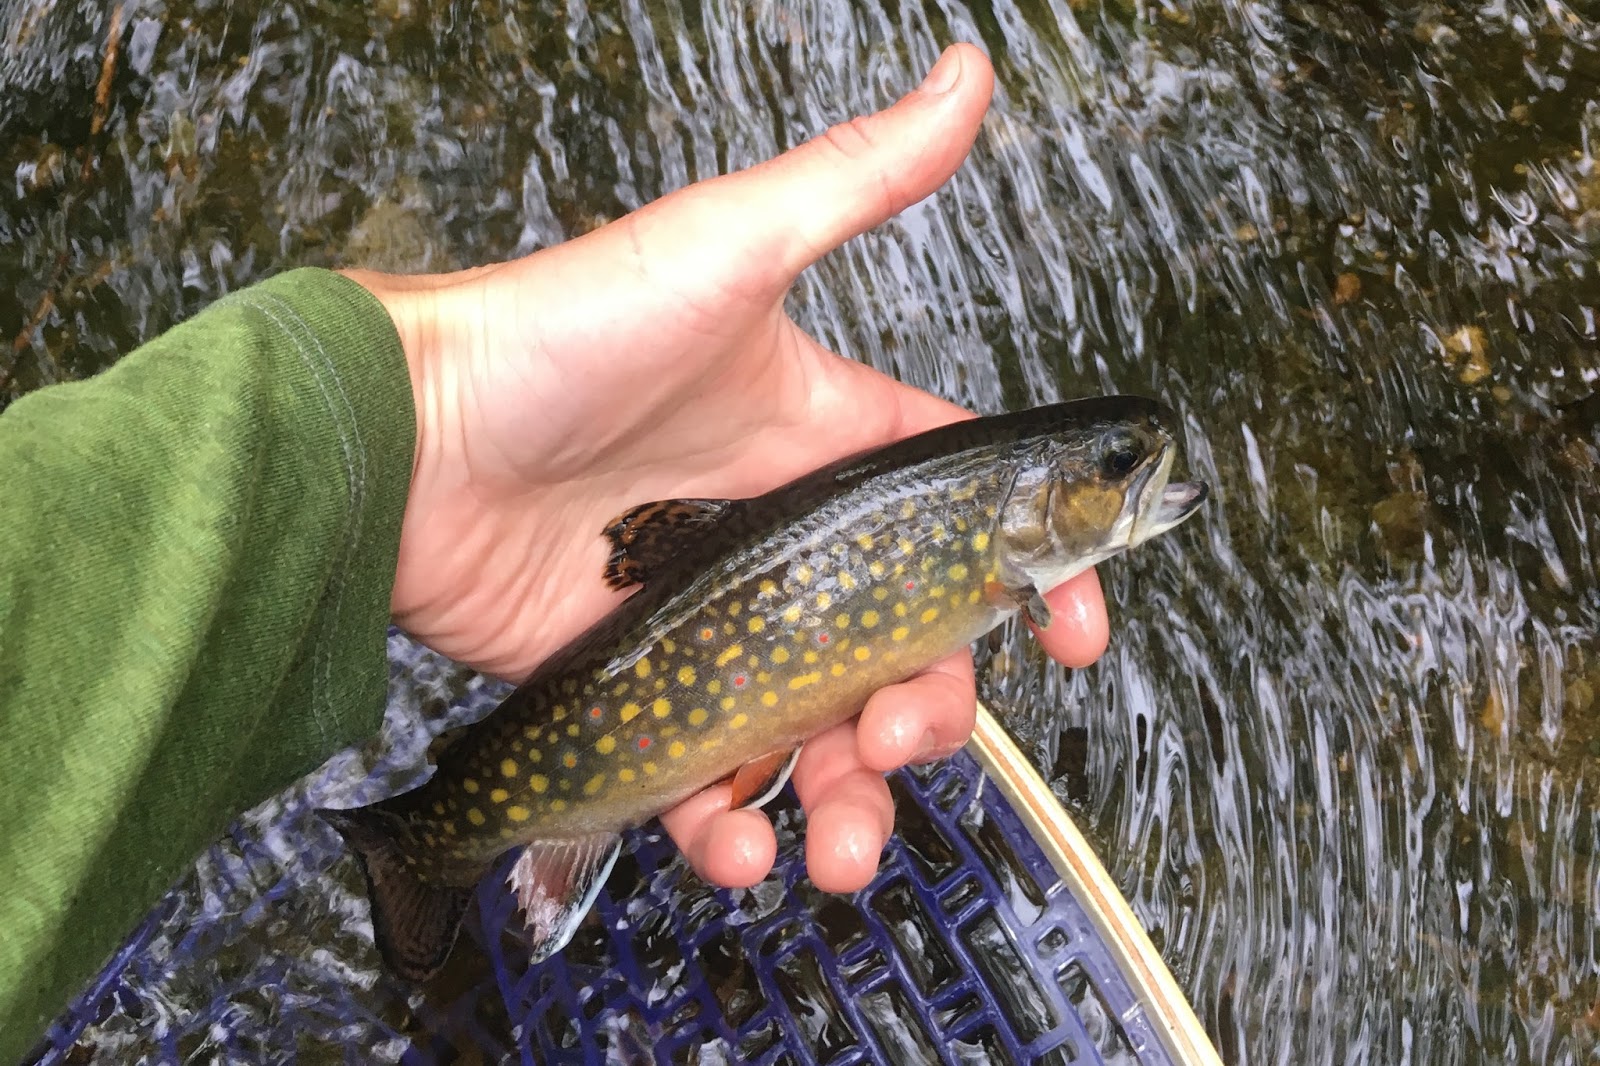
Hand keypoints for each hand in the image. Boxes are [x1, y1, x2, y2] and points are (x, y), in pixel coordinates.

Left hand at [342, 43, 1108, 893]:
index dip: (1026, 578)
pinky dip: (732, 828)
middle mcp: (780, 545)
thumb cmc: (559, 338)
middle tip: (908, 737)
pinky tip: (735, 842)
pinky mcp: (642, 695)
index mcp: (824, 449)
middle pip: (902, 654)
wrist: (405, 446)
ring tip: (836, 838)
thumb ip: (855, 182)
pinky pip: (712, 782)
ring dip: (848, 802)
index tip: (1074, 632)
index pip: (957, 520)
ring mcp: (713, 628)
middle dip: (931, 714)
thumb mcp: (725, 252)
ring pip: (818, 737)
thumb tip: (966, 75)